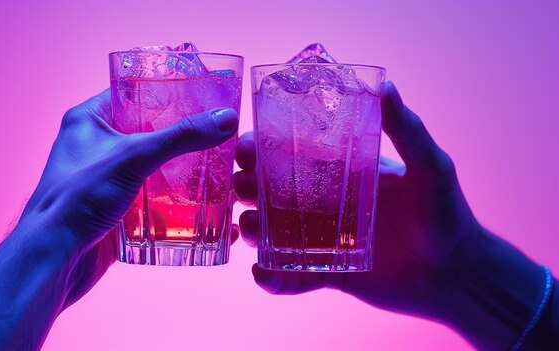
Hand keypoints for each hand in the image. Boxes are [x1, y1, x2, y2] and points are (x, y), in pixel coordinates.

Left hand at [19, 89, 239, 306]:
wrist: (55, 259)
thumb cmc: (78, 197)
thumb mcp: (134, 156)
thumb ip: (181, 137)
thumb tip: (224, 120)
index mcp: (89, 121)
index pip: (132, 93)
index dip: (165, 92)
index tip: (200, 95)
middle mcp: (96, 147)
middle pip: (148, 133)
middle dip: (182, 137)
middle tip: (215, 133)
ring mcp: (106, 181)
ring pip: (152, 168)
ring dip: (181, 171)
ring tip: (216, 167)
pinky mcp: (115, 210)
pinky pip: (150, 198)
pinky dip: (173, 201)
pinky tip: (201, 204)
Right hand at [234, 81, 481, 319]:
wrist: (457, 275)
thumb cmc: (447, 215)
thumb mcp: (431, 168)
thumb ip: (407, 131)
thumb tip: (386, 85)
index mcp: (343, 172)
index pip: (293, 155)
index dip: (262, 149)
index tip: (243, 149)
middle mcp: (327, 203)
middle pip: (273, 191)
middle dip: (248, 188)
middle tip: (239, 190)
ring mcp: (324, 238)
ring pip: (274, 232)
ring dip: (252, 229)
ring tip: (249, 230)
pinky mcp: (328, 272)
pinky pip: (291, 275)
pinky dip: (271, 277)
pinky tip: (263, 275)